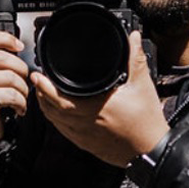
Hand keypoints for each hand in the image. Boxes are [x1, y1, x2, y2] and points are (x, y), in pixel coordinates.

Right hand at [0, 31, 29, 146]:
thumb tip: (18, 45)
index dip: (6, 39)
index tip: (20, 46)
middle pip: (3, 58)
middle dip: (21, 69)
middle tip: (24, 81)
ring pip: (11, 77)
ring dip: (23, 89)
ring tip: (21, 96)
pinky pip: (11, 95)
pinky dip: (21, 103)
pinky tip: (19, 108)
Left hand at [31, 31, 169, 166]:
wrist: (150, 150)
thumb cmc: (146, 122)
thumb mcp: (142, 85)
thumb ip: (135, 58)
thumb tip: (132, 38)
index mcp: (95, 107)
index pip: (59, 98)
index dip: (45, 86)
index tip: (39, 75)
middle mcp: (85, 123)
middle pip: (51, 109)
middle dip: (41, 94)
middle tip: (38, 81)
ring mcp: (84, 136)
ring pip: (55, 122)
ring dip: (46, 107)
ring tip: (44, 94)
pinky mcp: (87, 144)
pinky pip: (63, 132)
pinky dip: (56, 120)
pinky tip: (59, 113)